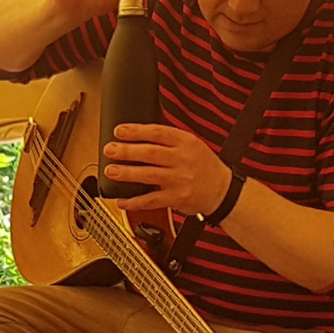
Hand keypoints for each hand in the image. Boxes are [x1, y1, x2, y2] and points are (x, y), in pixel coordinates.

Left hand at [101, 123, 234, 214]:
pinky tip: (122, 200)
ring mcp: (180, 180)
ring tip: (111, 171)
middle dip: (127, 151)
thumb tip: (138, 135)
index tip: (119, 131)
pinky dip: (134, 201)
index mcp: (186, 142)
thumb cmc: (204, 167)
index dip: (136, 131)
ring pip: (149, 175)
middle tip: (110, 149)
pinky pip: (152, 200)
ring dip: (127, 173)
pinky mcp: (177, 199)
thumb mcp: (193, 145)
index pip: (158, 132)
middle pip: (150, 153)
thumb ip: (169, 140)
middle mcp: (183, 160)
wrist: (223, 191)